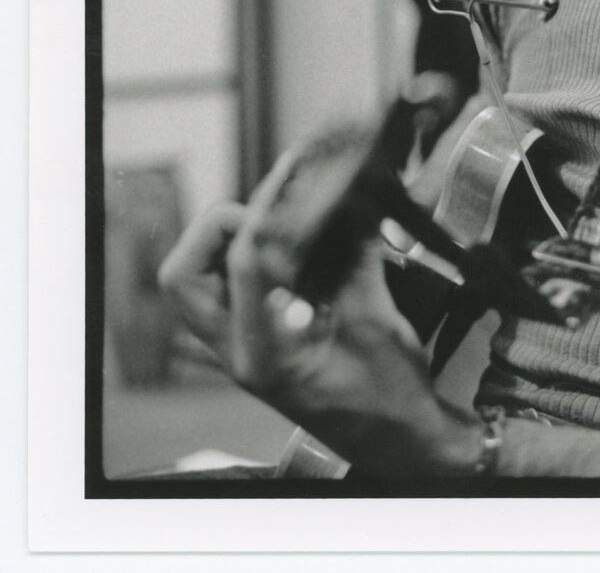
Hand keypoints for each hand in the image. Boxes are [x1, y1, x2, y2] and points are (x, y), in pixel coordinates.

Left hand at [158, 152, 481, 477]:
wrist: (395, 441)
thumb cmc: (388, 397)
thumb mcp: (379, 322)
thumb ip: (356, 257)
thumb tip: (349, 197)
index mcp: (264, 356)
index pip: (243, 266)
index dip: (267, 211)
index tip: (292, 175)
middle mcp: (237, 352)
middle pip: (185, 273)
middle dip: (222, 227)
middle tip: (270, 210)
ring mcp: (236, 346)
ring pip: (196, 276)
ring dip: (231, 237)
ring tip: (282, 218)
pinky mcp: (249, 337)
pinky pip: (224, 283)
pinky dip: (248, 252)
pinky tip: (290, 238)